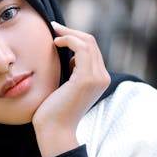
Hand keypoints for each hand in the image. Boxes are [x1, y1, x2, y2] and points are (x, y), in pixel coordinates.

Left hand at [32, 21, 110, 156]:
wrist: (54, 130)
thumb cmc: (54, 111)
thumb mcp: (67, 86)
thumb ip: (72, 72)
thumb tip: (69, 57)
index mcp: (99, 79)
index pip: (92, 50)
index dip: (75, 37)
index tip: (57, 33)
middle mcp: (103, 77)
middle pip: (91, 43)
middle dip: (71, 32)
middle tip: (53, 26)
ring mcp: (97, 78)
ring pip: (87, 43)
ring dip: (69, 34)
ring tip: (53, 33)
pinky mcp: (86, 79)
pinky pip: (81, 49)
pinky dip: (68, 41)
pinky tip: (55, 43)